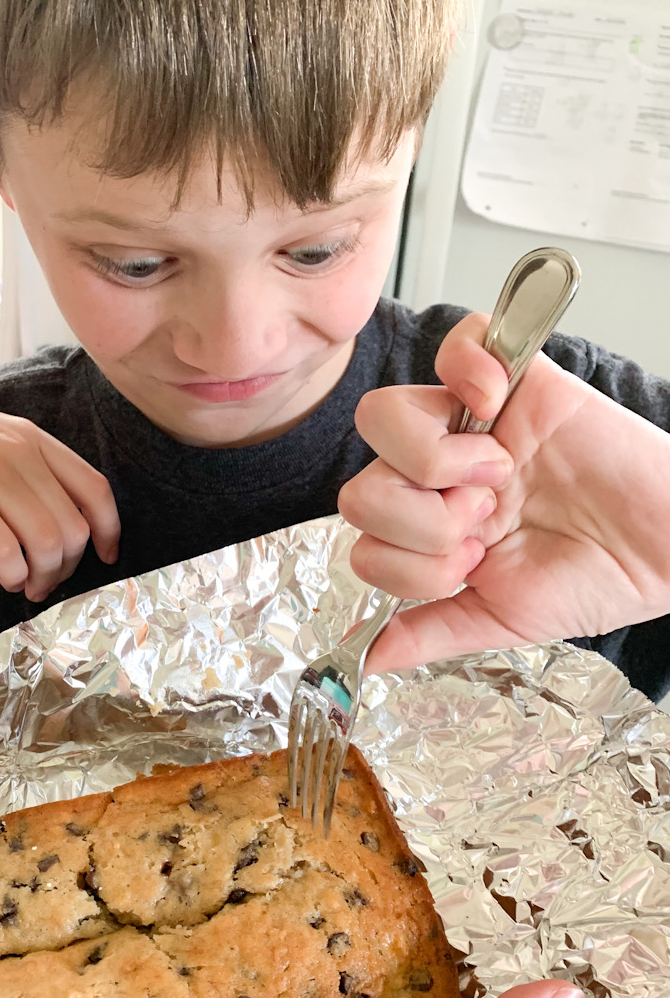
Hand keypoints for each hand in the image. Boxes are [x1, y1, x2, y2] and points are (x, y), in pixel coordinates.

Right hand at [0, 380, 119, 602]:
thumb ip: (29, 469)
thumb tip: (66, 522)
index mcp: (34, 439)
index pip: (95, 489)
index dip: (110, 531)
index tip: (106, 557)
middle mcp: (18, 451)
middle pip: (73, 526)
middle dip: (68, 567)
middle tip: (46, 582)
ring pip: (45, 540)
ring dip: (42, 576)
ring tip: (25, 585)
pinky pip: (3, 546)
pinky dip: (12, 572)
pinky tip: (4, 577)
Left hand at [336, 314, 669, 672]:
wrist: (667, 549)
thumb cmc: (596, 577)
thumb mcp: (505, 619)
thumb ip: (432, 631)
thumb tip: (365, 657)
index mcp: (431, 528)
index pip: (362, 538)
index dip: (409, 560)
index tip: (472, 562)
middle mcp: (439, 476)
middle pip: (359, 487)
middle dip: (422, 520)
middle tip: (486, 520)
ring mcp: (471, 425)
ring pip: (381, 418)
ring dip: (435, 458)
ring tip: (498, 474)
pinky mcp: (515, 378)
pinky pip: (458, 341)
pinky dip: (467, 366)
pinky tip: (497, 402)